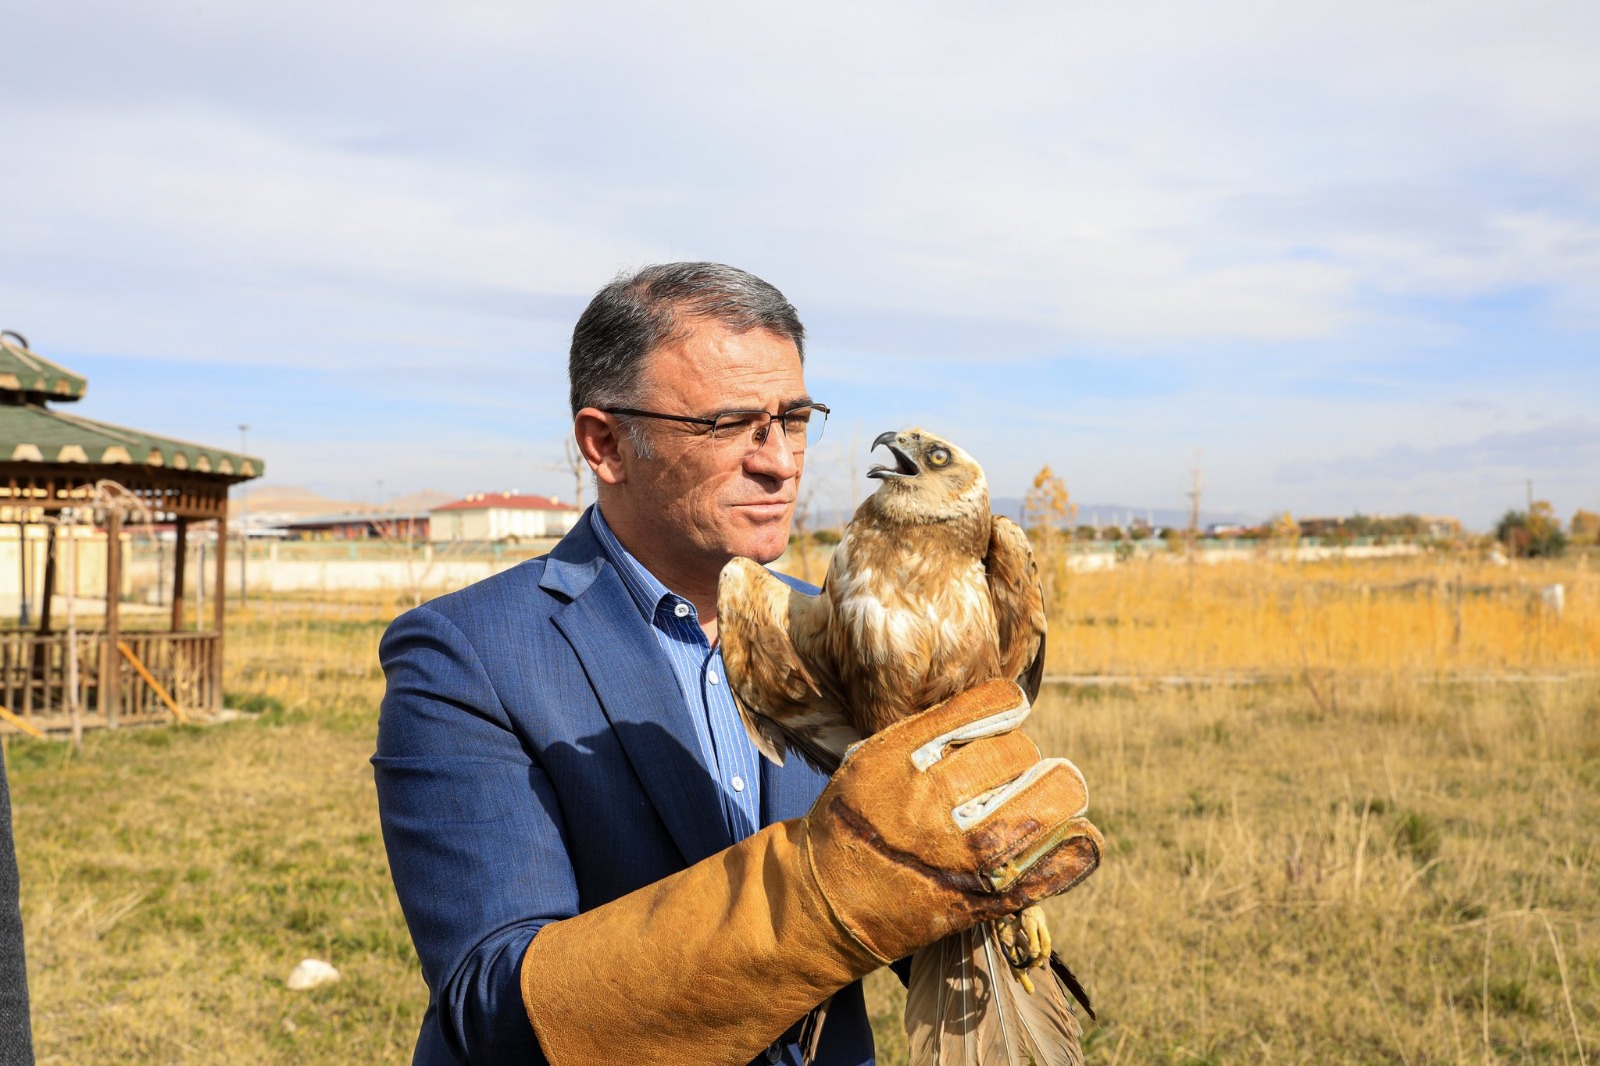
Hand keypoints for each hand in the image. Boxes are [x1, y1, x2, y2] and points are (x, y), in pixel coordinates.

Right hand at [801, 678, 1101, 962]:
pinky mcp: (988, 896)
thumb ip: (926, 732)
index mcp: (902, 760)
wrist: (831, 904)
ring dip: (1055, 791)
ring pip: (1052, 798)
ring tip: (1044, 795)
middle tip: (1009, 768)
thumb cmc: (854, 821)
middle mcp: (934, 802)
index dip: (1005, 704)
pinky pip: (1059, 862)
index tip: (1008, 711)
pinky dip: (1076, 846)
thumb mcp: (870, 760)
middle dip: (1020, 754)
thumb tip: (997, 705)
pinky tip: (1072, 836)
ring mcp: (965, 854)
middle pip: (1020, 750)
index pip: (988, 707)